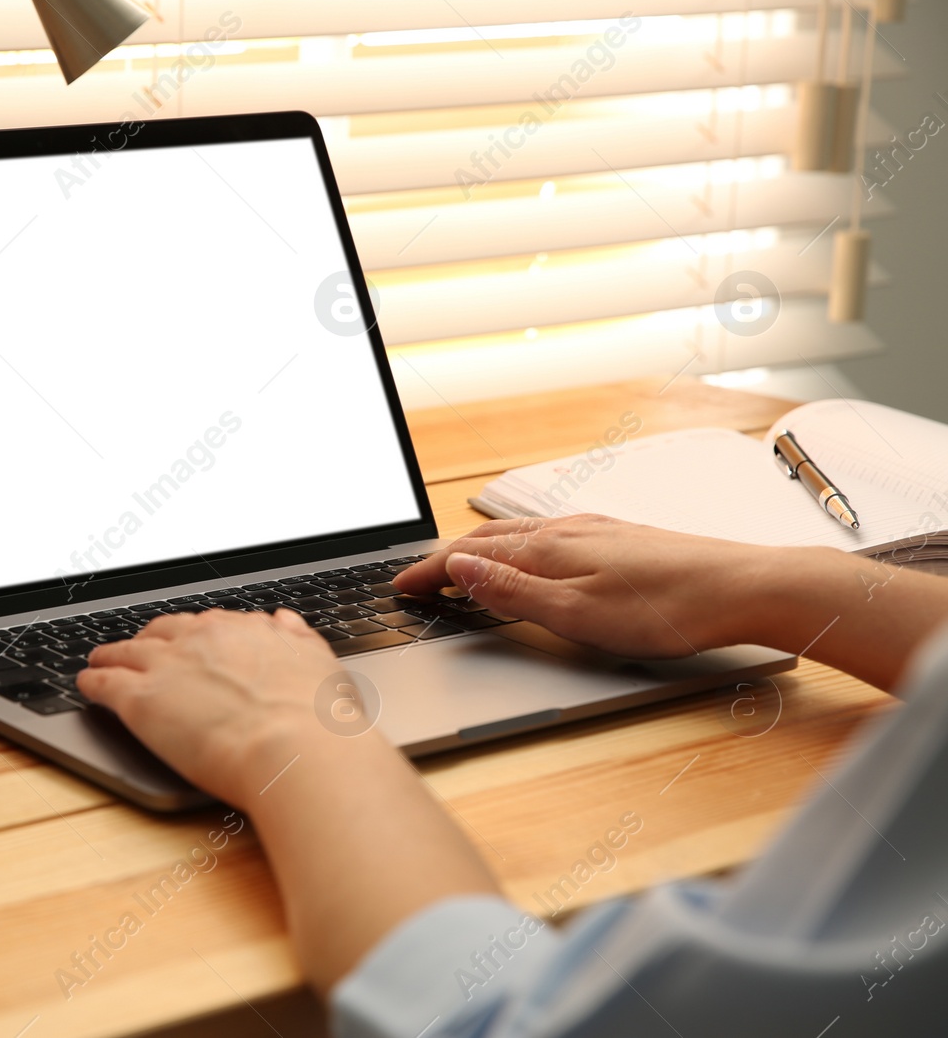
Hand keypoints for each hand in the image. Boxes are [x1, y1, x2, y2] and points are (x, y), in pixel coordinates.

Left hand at [77, 609, 346, 805]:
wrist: (295, 749)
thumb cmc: (315, 721)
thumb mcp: (319, 664)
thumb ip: (297, 639)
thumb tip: (285, 621)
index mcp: (241, 630)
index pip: (205, 626)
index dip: (191, 638)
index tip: (187, 645)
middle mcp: (200, 639)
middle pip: (160, 632)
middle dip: (148, 641)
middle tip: (141, 651)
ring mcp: (165, 667)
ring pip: (125, 652)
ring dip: (110, 656)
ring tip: (100, 662)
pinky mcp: (139, 700)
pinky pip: (104, 683)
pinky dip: (92, 682)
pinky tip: (87, 685)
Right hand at [392, 514, 776, 658]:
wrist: (744, 587)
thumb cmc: (669, 607)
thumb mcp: (579, 614)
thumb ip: (514, 593)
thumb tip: (460, 569)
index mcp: (549, 548)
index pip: (468, 558)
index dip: (429, 574)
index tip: (400, 587)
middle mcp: (566, 530)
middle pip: (487, 540)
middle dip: (446, 559)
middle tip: (417, 580)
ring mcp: (594, 531)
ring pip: (517, 537)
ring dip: (479, 552)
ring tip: (459, 570)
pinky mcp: (619, 538)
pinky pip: (546, 538)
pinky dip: (515, 550)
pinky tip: (528, 560)